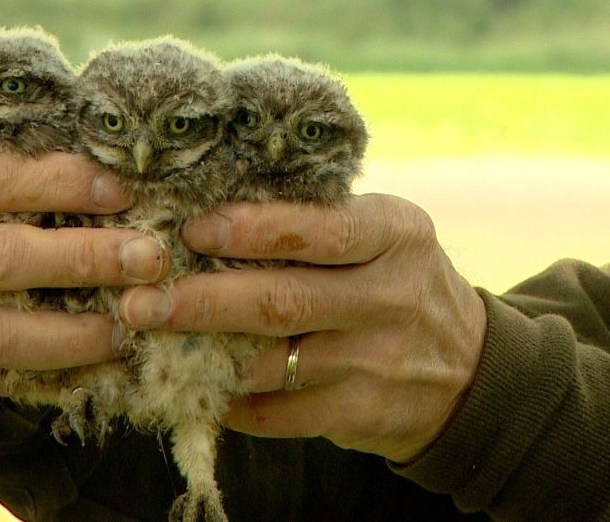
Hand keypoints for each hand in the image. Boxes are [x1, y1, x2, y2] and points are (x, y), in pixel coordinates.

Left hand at [119, 194, 485, 462]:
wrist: (468, 370)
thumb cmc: (395, 280)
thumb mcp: (383, 234)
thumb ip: (317, 219)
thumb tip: (207, 197)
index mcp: (396, 234)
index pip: (319, 228)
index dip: (249, 228)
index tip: (190, 227)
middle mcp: (391, 296)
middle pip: (284, 299)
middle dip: (203, 299)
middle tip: (140, 298)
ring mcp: (377, 361)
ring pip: (272, 361)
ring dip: (202, 353)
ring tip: (147, 340)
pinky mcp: (363, 413)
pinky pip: (281, 412)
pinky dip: (230, 399)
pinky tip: (192, 383)